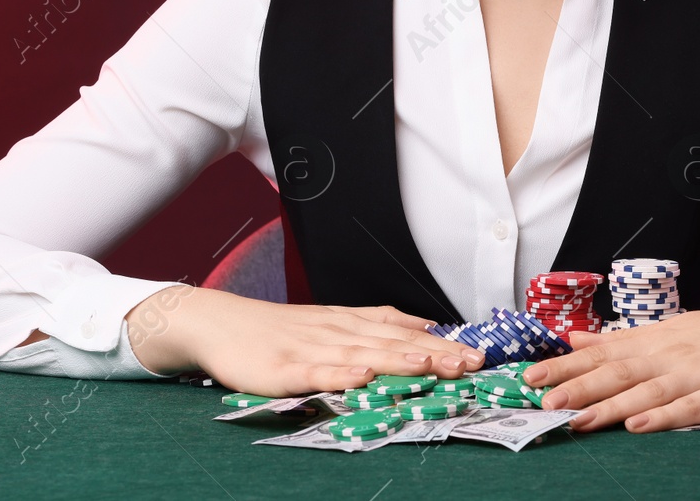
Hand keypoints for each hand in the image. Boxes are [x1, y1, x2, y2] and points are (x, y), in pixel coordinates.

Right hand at [124, 286, 484, 393]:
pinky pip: (316, 372)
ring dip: (398, 359)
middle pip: (393, 342)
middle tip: (471, 363)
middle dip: (435, 353)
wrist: (222, 323)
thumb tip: (423, 327)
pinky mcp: (284, 369)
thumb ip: (375, 326)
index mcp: (352, 323)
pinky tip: (361, 376)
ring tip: (431, 364)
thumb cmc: (279, 330)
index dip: (442, 342)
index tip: (477, 353)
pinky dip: (340, 373)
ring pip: (362, 354)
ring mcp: (311, 349)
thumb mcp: (333, 322)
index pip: (405, 331)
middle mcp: (338, 332)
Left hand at [520, 289, 699, 432]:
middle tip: (542, 399)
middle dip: (578, 385)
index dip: (565, 365)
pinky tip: (638, 425)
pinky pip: (688, 409)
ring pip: (645, 392)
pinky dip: (662, 417)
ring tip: (577, 418)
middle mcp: (669, 355)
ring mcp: (696, 376)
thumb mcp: (668, 329)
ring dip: (610, 406)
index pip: (601, 352)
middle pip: (617, 371)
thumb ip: (620, 339)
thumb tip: (575, 338)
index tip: (531, 376)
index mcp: (654, 340)